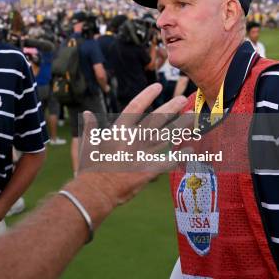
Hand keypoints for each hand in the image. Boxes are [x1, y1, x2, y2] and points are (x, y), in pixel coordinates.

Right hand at [79, 83, 189, 204]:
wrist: (95, 192)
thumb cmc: (89, 169)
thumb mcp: (87, 145)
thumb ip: (90, 128)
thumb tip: (87, 114)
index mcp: (118, 131)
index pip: (135, 107)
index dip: (147, 95)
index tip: (157, 86)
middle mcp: (132, 139)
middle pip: (155, 120)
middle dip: (170, 108)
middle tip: (183, 99)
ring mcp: (141, 154)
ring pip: (164, 137)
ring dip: (179, 127)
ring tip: (192, 118)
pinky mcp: (147, 170)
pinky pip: (167, 161)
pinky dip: (179, 156)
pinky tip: (190, 149)